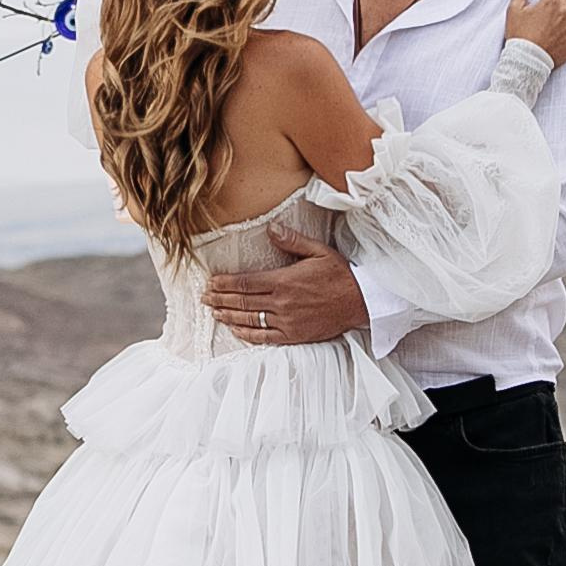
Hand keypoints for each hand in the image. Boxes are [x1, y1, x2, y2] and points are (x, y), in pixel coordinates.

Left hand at [201, 227, 367, 345]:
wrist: (362, 303)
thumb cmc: (340, 275)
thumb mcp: (319, 251)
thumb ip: (292, 241)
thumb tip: (270, 228)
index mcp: (284, 281)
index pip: (245, 283)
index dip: (225, 283)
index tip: (211, 282)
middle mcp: (281, 303)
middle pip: (242, 302)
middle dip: (220, 299)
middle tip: (204, 297)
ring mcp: (286, 322)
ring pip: (249, 320)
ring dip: (228, 316)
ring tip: (213, 312)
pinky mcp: (293, 336)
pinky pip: (264, 337)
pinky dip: (247, 334)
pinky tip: (235, 330)